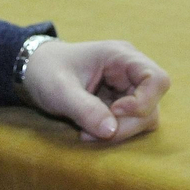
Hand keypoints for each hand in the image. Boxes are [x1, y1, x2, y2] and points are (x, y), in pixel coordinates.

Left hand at [20, 39, 170, 142]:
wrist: (33, 70)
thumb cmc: (45, 72)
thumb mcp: (59, 90)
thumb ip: (84, 109)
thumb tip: (111, 130)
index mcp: (120, 56)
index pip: (157, 79)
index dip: (144, 102)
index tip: (115, 112)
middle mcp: (130, 70)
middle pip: (152, 104)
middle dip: (126, 124)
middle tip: (92, 133)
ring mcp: (127, 87)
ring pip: (144, 117)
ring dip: (120, 131)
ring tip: (86, 133)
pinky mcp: (120, 102)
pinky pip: (129, 123)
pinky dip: (112, 132)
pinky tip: (88, 131)